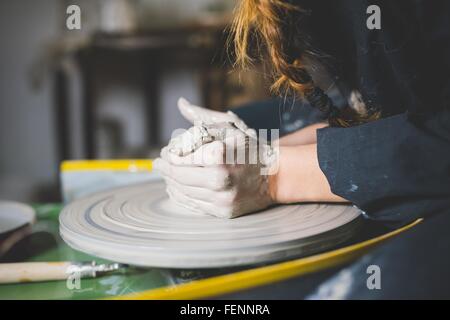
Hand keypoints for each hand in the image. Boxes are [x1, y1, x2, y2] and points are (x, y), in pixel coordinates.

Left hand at [153, 99, 277, 217]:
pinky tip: (176, 189)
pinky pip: (193, 205)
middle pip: (178, 176)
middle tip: (158, 164)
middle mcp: (219, 180)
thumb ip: (202, 117)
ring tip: (168, 175)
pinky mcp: (223, 212)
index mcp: (219, 156)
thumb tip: (181, 103)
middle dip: (165, 169)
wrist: (275, 176)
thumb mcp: (229, 127)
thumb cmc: (250, 148)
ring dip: (171, 182)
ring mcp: (221, 199)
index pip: (180, 158)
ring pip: (183, 192)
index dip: (168, 155)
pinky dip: (181, 196)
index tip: (164, 152)